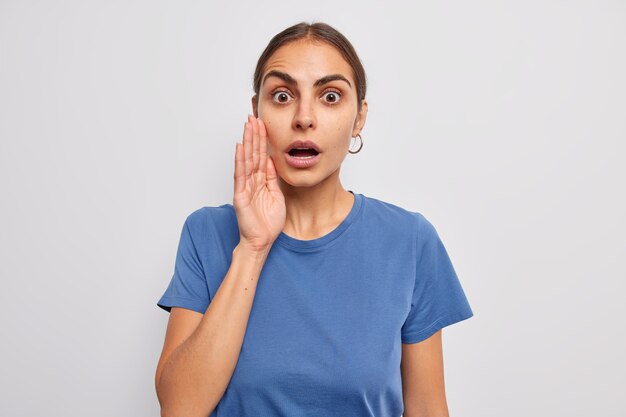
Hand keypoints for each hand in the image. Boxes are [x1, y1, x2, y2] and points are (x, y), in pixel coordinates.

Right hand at [233, 115, 285, 251]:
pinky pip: (240, 175)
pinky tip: (240, 147)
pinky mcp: (240, 195)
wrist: (262, 241)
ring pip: (246, 159)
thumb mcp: (277, 195)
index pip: (261, 156)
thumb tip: (272, 161)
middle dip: (254, 135)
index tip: (262, 124)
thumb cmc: (269, 222)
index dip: (262, 140)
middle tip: (253, 116)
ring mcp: (245, 186)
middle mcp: (251, 181)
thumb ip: (273, 178)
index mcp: (261, 180)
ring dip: (247, 141)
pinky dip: (240, 160)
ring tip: (247, 125)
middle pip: (253, 153)